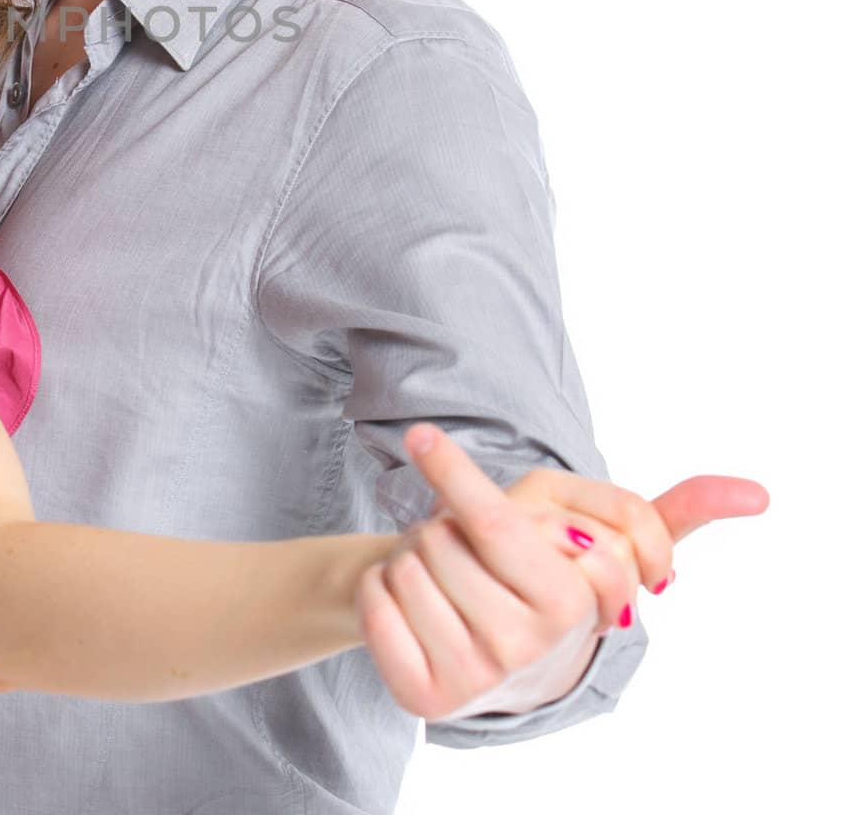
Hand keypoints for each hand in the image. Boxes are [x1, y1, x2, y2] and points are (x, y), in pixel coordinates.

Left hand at [356, 424, 767, 719]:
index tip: (421, 435)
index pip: (498, 519)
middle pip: (443, 537)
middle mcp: (529, 647)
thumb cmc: (532, 568)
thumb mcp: (590, 526)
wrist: (481, 641)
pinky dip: (380, 591)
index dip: (455, 472)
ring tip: (448, 582)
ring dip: (414, 558)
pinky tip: (412, 609)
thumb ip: (662, 512)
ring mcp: (476, 678)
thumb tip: (758, 493)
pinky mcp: (422, 696)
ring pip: (408, 564)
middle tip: (469, 548)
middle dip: (444, 523)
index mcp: (575, 602)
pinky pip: (375, 601)